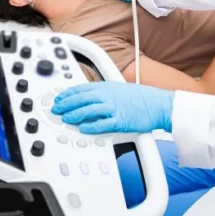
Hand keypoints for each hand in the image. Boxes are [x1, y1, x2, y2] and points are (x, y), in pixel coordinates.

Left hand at [51, 82, 173, 133]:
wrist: (158, 104)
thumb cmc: (141, 98)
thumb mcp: (118, 89)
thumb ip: (102, 93)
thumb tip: (88, 97)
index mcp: (106, 87)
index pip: (80, 89)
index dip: (67, 94)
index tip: (58, 99)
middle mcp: (107, 96)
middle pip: (80, 99)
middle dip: (65, 105)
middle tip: (56, 110)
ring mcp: (113, 108)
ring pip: (88, 111)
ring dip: (74, 115)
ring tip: (66, 119)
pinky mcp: (120, 121)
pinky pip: (101, 124)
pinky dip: (90, 126)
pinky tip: (83, 128)